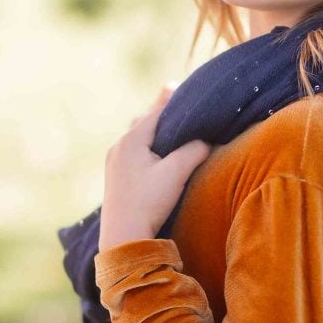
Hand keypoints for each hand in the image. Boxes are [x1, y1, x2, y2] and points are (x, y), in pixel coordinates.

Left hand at [99, 88, 210, 251]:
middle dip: (162, 114)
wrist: (123, 238)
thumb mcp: (176, 173)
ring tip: (172, 130)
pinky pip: (134, 152)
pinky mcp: (116, 178)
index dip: (171, 98)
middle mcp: (119, 147)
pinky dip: (147, 147)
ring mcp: (114, 163)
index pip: (156, 110)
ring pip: (138, 138)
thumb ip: (194, 150)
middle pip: (144, 122)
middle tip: (179, 106)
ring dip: (154, 132)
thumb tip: (207, 141)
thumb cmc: (148, 202)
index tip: (180, 84)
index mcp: (131, 140)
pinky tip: (157, 155)